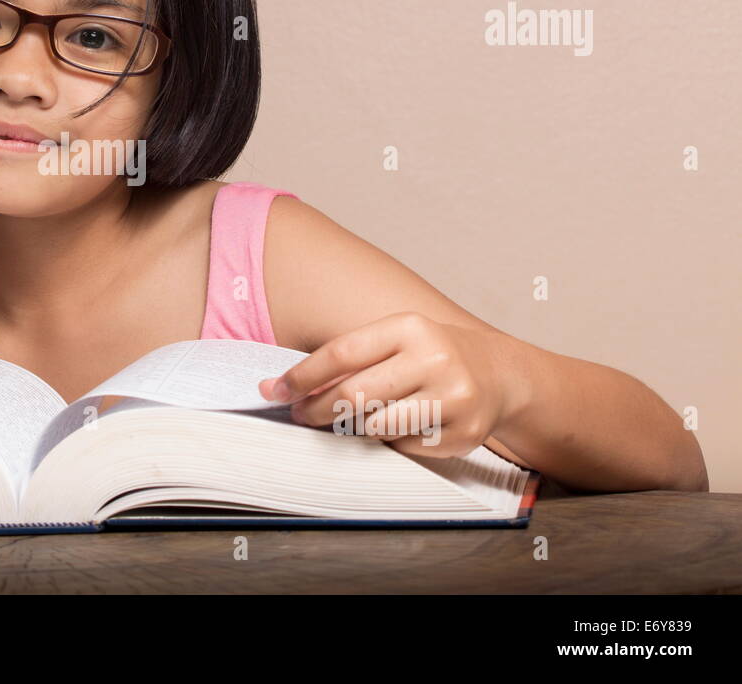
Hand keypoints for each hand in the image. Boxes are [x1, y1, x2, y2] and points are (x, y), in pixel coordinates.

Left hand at [258, 312, 523, 457]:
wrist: (499, 374)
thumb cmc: (431, 354)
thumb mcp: (396, 339)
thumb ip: (350, 358)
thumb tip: (287, 386)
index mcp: (410, 328)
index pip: (341, 354)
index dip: (302, 376)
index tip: (275, 390)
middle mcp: (434, 359)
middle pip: (353, 395)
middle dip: (316, 410)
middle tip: (299, 414)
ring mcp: (453, 399)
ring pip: (375, 426)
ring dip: (353, 427)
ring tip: (350, 419)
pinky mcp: (463, 434)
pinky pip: (403, 446)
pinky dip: (389, 440)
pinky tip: (396, 425)